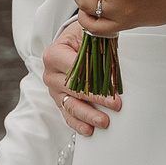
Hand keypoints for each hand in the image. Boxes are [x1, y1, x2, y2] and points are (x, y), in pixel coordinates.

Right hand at [44, 17, 121, 135]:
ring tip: (104, 121)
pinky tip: (89, 130)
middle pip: (74, 89)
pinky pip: (68, 115)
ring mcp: (54, 90)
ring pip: (70, 105)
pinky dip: (78, 123)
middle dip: (96, 98)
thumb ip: (98, 49)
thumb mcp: (89, 35)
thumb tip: (113, 72)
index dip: (94, 78)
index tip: (112, 86)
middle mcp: (50, 74)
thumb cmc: (81, 37)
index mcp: (53, 54)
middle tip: (115, 104)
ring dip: (88, 115)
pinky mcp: (59, 101)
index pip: (75, 69)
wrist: (72, 42)